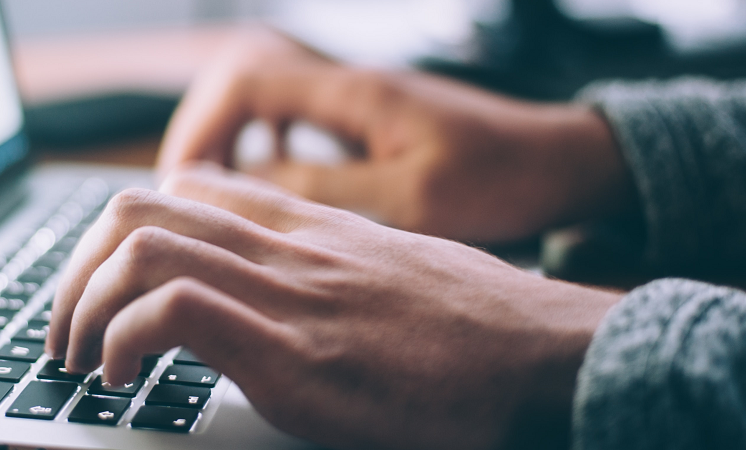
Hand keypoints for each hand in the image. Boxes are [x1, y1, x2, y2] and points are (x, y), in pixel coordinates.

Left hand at [48, 164, 620, 449]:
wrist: (548, 357)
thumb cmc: (481, 327)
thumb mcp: (395, 273)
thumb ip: (331, 270)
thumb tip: (290, 299)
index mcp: (309, 228)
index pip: (187, 189)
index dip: (123, 232)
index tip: (107, 284)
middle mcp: (287, 247)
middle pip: (139, 208)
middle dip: (77, 270)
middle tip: (67, 329)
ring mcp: (288, 294)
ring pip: (140, 247)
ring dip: (82, 306)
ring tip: (79, 359)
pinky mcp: (293, 353)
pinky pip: (174, 312)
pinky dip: (123, 341)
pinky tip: (123, 378)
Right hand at [158, 29, 634, 243]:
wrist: (562, 163)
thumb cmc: (501, 179)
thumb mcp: (412, 198)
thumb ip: (327, 189)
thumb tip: (250, 189)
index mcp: (355, 94)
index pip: (246, 80)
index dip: (201, 127)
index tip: (184, 181)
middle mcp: (349, 86)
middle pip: (243, 83)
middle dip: (204, 134)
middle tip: (186, 193)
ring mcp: (359, 100)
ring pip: (265, 101)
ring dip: (231, 140)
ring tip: (214, 194)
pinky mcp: (370, 121)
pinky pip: (295, 121)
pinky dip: (266, 148)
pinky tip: (268, 187)